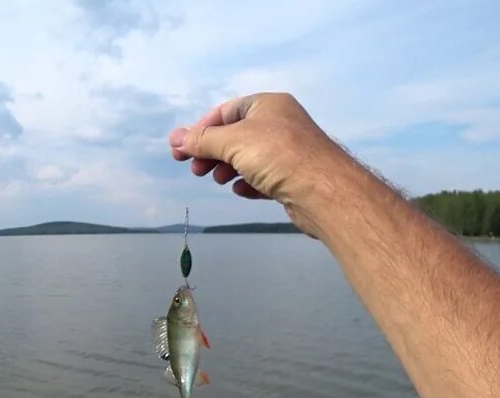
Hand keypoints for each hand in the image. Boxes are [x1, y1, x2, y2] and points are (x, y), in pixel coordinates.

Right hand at [169, 93, 351, 236]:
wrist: (324, 191)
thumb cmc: (278, 155)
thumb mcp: (233, 142)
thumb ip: (202, 141)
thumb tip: (175, 138)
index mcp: (267, 105)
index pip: (225, 112)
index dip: (201, 129)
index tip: (182, 150)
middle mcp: (279, 123)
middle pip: (235, 135)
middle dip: (212, 152)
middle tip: (196, 170)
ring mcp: (288, 150)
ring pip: (248, 157)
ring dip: (228, 168)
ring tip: (219, 180)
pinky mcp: (293, 176)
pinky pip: (263, 176)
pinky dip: (249, 182)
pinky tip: (243, 190)